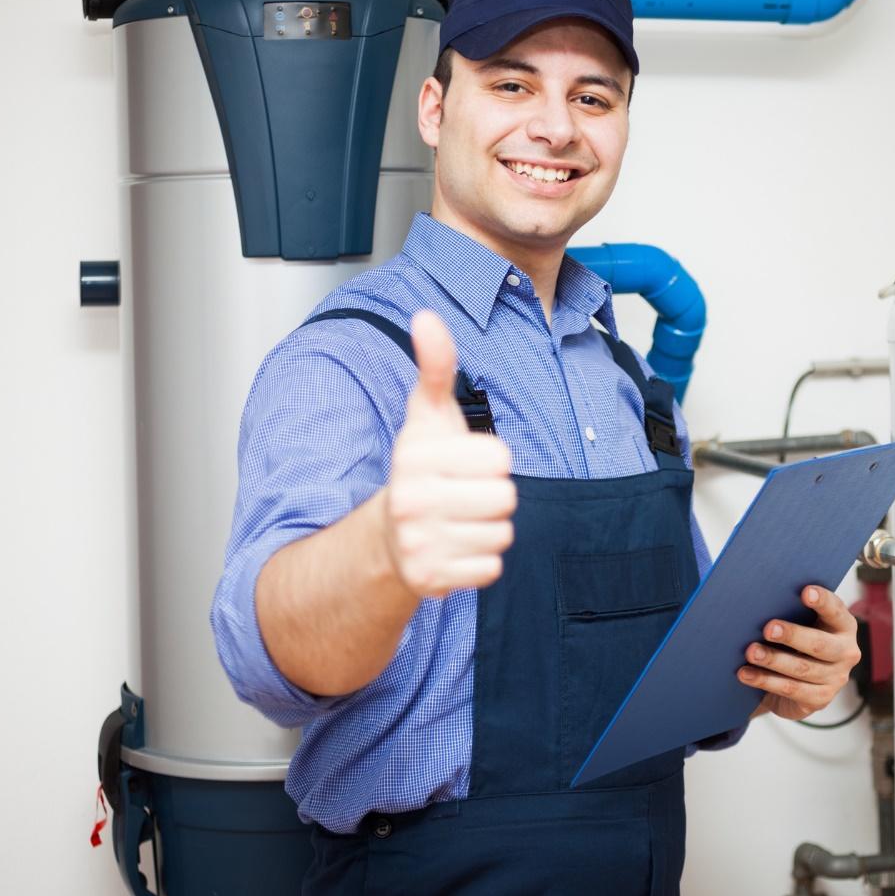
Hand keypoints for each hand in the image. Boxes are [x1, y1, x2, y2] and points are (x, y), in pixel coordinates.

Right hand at [383, 311, 516, 596]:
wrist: (388, 535)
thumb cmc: (421, 468)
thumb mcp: (429, 415)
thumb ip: (435, 367)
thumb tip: (426, 316)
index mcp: (414, 457)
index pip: (501, 459)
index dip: (492, 460)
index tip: (464, 463)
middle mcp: (410, 501)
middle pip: (505, 498)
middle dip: (493, 496)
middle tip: (464, 495)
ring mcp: (418, 543)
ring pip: (501, 534)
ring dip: (489, 528)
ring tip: (460, 520)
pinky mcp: (430, 579)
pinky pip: (491, 569)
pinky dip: (481, 561)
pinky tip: (457, 546)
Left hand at [739, 585, 860, 720]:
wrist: (793, 681)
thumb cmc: (794, 641)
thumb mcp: (799, 623)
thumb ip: (791, 611)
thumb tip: (760, 601)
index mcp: (843, 626)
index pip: (835, 610)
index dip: (822, 601)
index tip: (805, 592)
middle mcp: (845, 652)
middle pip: (819, 644)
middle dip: (792, 635)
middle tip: (768, 629)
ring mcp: (835, 679)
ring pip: (802, 669)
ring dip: (773, 660)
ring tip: (751, 652)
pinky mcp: (820, 699)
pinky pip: (791, 690)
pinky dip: (766, 681)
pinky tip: (746, 674)